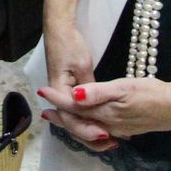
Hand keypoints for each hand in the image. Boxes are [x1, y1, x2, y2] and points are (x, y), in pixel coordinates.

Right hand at [38, 21, 117, 150]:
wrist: (59, 29)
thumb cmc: (70, 45)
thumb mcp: (82, 65)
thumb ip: (89, 88)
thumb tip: (96, 108)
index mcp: (60, 90)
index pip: (71, 117)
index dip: (87, 128)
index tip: (105, 133)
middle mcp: (59, 95)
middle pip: (72, 122)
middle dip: (90, 134)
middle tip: (111, 142)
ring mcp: (64, 92)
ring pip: (74, 118)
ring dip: (89, 130)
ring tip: (110, 140)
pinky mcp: (69, 89)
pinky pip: (77, 110)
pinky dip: (89, 119)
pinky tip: (103, 125)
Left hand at [39, 77, 170, 143]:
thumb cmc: (152, 93)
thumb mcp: (125, 88)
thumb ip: (99, 93)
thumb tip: (75, 95)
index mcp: (105, 112)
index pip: (74, 107)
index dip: (57, 99)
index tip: (42, 91)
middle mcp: (108, 124)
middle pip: (77, 121)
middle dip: (60, 116)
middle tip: (45, 110)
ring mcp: (117, 129)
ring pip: (87, 128)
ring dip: (72, 122)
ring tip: (60, 116)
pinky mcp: (125, 128)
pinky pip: (99, 131)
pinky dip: (87, 127)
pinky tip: (88, 123)